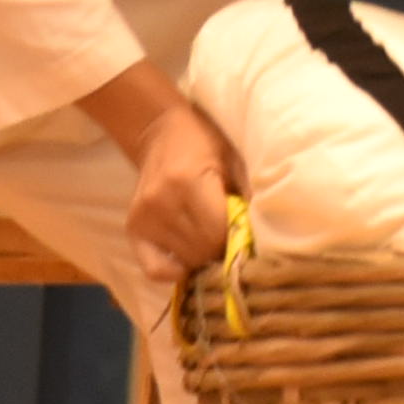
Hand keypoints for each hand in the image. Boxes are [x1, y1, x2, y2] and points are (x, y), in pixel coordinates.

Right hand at [83, 62, 251, 278]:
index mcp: (187, 182)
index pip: (218, 232)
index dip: (238, 240)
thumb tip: (269, 231)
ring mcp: (144, 217)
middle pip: (202, 250)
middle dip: (223, 251)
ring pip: (185, 260)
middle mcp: (161, 202)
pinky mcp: (133, 227)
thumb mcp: (233, 157)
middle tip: (234, 242)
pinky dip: (172, 273)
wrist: (160, 131)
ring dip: (204, 259)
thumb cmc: (204, 143)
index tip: (249, 237)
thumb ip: (249, 191)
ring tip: (214, 245)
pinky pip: (153, 269)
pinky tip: (187, 262)